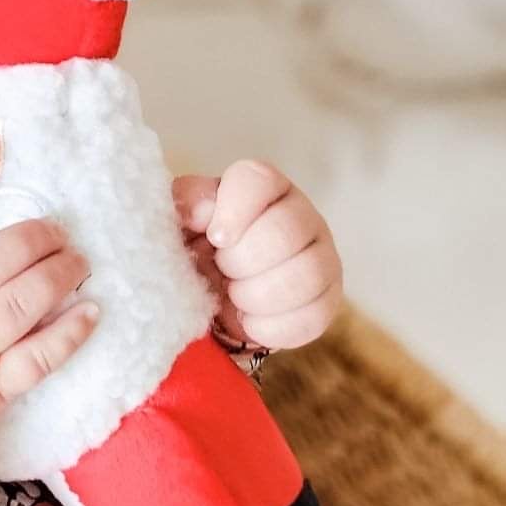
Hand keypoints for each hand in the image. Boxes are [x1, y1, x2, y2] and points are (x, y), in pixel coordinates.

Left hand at [172, 160, 342, 349]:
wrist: (214, 297)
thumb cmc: (197, 249)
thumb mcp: (179, 222)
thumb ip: (183, 204)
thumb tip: (200, 211)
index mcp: (262, 188)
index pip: (259, 180)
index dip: (234, 211)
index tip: (215, 238)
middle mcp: (301, 215)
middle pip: (285, 231)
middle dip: (241, 261)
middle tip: (222, 270)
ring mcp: (322, 257)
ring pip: (306, 274)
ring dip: (256, 295)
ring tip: (234, 296)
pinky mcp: (327, 299)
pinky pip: (311, 316)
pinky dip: (270, 326)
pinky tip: (250, 319)